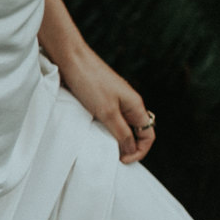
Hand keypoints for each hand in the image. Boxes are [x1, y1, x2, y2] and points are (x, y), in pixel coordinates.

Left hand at [58, 47, 155, 163]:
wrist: (70, 59)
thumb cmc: (90, 82)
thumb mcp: (107, 112)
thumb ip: (121, 132)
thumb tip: (131, 150)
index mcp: (136, 105)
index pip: (149, 135)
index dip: (139, 151)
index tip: (122, 161)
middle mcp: (129, 103)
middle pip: (137, 132)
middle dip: (129, 147)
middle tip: (113, 158)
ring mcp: (115, 100)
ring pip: (122, 126)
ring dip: (116, 138)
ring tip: (102, 148)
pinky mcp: (101, 99)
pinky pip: (109, 119)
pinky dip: (104, 129)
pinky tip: (93, 133)